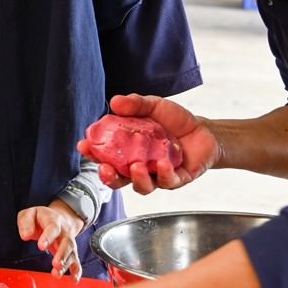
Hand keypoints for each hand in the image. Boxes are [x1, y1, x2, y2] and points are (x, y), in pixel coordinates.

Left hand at [16, 200, 83, 279]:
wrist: (57, 217)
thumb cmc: (40, 218)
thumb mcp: (29, 214)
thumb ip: (26, 222)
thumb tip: (25, 235)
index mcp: (53, 220)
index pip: (53, 228)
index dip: (48, 237)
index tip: (41, 246)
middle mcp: (64, 232)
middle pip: (67, 242)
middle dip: (62, 254)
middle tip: (56, 264)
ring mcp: (68, 242)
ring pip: (71, 253)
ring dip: (66, 264)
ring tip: (57, 273)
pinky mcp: (70, 252)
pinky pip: (76, 261)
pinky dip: (76, 270)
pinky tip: (74, 279)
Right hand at [78, 93, 221, 194]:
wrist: (204, 130)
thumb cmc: (174, 121)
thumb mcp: (154, 106)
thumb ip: (135, 104)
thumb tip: (114, 101)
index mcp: (128, 150)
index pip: (106, 155)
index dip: (93, 153)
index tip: (84, 145)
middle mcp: (139, 166)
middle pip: (118, 178)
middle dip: (108, 176)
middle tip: (104, 168)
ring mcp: (157, 175)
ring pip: (141, 186)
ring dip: (136, 179)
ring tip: (136, 167)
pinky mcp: (176, 180)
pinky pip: (167, 182)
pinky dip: (164, 174)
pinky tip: (162, 163)